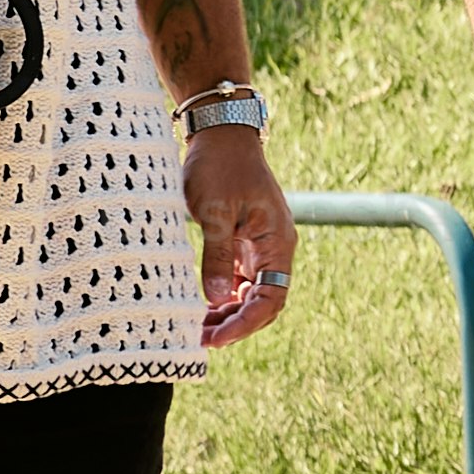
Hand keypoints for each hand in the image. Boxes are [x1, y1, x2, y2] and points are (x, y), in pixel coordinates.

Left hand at [182, 126, 299, 350]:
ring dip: (227, 313)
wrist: (221, 134)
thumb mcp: (215, 212)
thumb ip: (216, 257)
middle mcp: (274, 249)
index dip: (245, 324)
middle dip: (235, 324)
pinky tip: (199, 306)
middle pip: (264, 302)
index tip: (216, 339)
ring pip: (250, 294)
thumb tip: (214, 300)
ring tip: (196, 327)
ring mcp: (259, 247)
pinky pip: (238, 280)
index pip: (271, 298)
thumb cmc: (220, 167)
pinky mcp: (244, 242)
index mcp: (277, 242)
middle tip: (200, 339)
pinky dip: (221, 296)